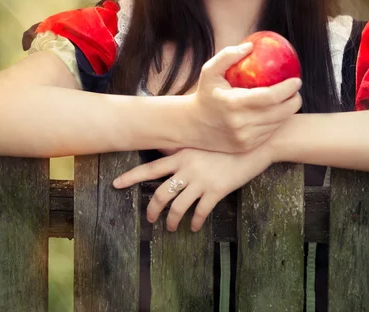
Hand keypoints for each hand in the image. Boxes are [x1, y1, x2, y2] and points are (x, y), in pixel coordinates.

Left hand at [113, 145, 272, 231]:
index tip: (116, 184)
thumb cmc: (225, 142)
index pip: (150, 168)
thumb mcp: (201, 141)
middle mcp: (187, 169)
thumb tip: (165, 147)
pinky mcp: (216, 192)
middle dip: (152, 209)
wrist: (252, 145)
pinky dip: (194, 222)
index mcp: (180, 155)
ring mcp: (201, 181)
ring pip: (178, 207)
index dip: (131, 177)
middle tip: (150, 218)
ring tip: (171, 228)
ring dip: (172, 221)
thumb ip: (183, 147)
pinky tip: (194, 227)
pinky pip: (200, 212)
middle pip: (161, 194)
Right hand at [191, 43, 301, 153]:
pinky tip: (275, 112)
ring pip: (277, 124)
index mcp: (234, 104)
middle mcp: (241, 124)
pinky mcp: (247, 147)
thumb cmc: (204, 94)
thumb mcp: (209, 71)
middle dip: (294, 100)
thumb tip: (251, 47)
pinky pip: (270, 133)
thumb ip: (228, 55)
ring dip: (287, 111)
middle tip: (296, 90)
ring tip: (288, 99)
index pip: (270, 97)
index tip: (296, 80)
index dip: (288, 88)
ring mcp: (245, 138)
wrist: (192, 125)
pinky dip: (276, 121)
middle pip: (281, 113)